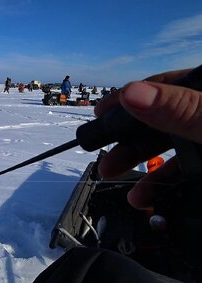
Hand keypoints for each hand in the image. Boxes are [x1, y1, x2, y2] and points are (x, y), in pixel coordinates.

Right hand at [93, 67, 201, 208]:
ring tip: (110, 174)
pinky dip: (162, 182)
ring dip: (138, 162)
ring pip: (170, 146)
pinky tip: (144, 195)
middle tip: (99, 150)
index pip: (165, 84)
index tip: (100, 113)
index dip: (129, 97)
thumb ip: (180, 109)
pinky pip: (185, 170)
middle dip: (127, 137)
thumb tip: (131, 93)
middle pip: (161, 119)